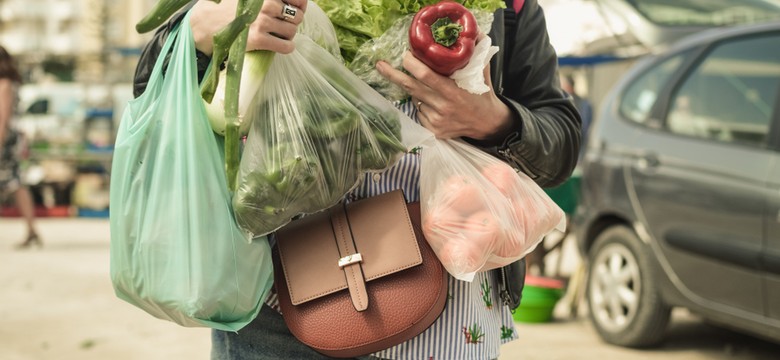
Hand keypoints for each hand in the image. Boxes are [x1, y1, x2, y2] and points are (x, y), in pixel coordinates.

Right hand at [191, 0, 307, 55]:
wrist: (205, 23)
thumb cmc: (225, 6)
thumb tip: (286, 1)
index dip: (301, 4)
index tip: (298, 8)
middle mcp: (266, 4)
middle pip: (297, 16)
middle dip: (294, 21)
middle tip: (285, 24)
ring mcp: (262, 22)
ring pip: (292, 31)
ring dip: (289, 34)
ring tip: (280, 34)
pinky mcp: (258, 40)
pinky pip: (286, 46)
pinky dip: (287, 47)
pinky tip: (282, 45)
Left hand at [376, 50, 512, 139]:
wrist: (488, 124)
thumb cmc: (483, 94)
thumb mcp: (482, 72)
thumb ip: (476, 53)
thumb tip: (474, 32)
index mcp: (453, 92)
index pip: (425, 76)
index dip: (412, 65)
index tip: (405, 55)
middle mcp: (443, 107)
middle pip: (411, 88)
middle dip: (393, 75)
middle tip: (380, 65)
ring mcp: (436, 121)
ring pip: (414, 99)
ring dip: (415, 90)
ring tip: (430, 89)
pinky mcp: (433, 131)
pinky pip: (418, 112)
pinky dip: (421, 105)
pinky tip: (434, 104)